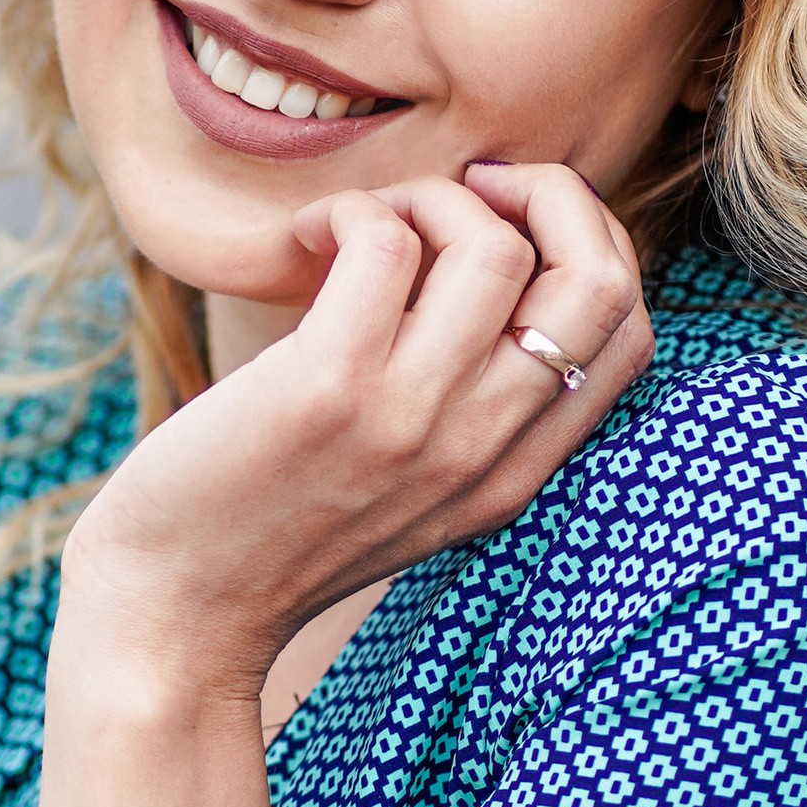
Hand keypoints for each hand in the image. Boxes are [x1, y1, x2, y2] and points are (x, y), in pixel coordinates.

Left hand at [59, 162, 649, 697]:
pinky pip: (383, 244)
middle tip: (470, 188)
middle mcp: (479, 448)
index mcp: (512, 473)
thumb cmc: (272, 530)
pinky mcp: (327, 390)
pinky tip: (305, 240)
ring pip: (492, 247)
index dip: (596, 243)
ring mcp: (409, 421)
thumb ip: (465, 409)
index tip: (516, 222)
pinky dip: (350, 212)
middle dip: (551, 193)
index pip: (630, 335)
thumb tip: (487, 260)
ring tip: (364, 226)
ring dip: (427, 198)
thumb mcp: (408, 488)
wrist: (176, 617)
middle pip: (597, 281)